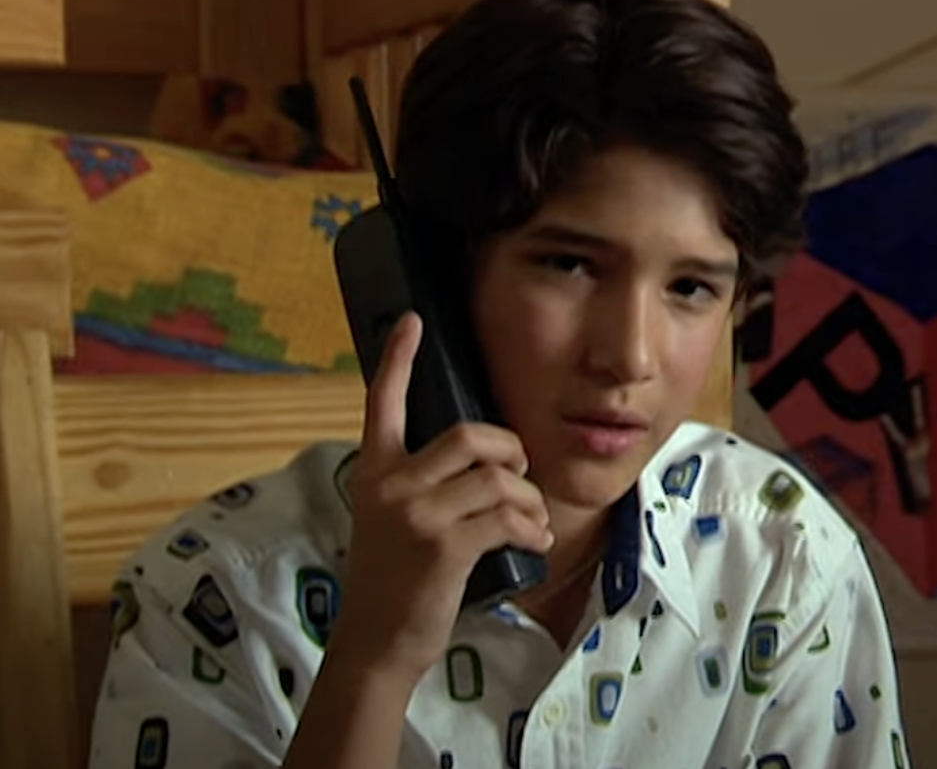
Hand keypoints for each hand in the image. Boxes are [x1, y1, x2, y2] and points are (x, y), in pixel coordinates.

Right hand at [331, 312, 552, 682]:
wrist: (377, 642)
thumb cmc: (393, 579)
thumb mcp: (391, 519)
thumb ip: (422, 483)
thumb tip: (486, 462)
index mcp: (375, 471)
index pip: (381, 402)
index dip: (398, 359)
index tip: (411, 320)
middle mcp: (391, 484)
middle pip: (470, 435)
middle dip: (511, 451)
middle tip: (520, 474)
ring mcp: (416, 513)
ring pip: (498, 479)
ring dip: (528, 500)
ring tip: (533, 521)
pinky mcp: (443, 545)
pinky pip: (506, 517)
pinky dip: (531, 528)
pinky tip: (535, 543)